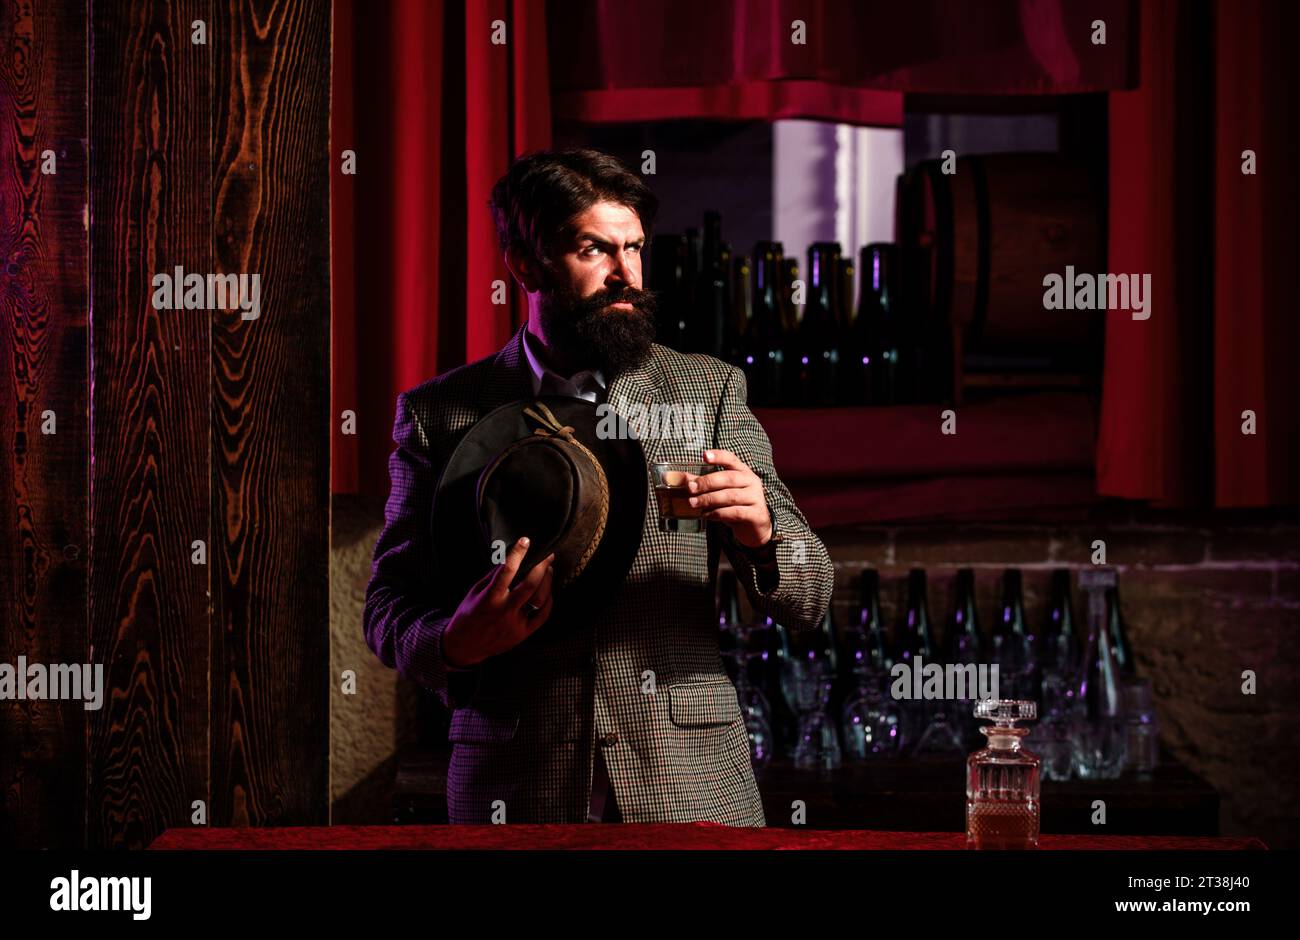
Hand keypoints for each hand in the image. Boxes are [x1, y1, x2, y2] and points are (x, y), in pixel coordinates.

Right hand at [443, 537, 555, 668]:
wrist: (465, 645)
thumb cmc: (468, 614)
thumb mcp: (475, 592)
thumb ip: (493, 577)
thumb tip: (511, 558)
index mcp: (489, 598)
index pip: (506, 571)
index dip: (517, 553)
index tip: (525, 540)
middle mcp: (504, 611)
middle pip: (530, 585)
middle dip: (542, 566)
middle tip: (548, 555)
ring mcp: (515, 624)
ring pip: (540, 599)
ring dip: (547, 581)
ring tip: (549, 570)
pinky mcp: (523, 634)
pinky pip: (542, 616)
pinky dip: (548, 601)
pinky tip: (548, 591)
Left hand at [687, 448, 772, 548]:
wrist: (755, 527)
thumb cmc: (734, 505)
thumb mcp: (720, 491)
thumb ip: (701, 483)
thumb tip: (676, 478)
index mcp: (743, 471)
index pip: (732, 459)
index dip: (719, 456)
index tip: (704, 456)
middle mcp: (751, 482)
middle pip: (729, 478)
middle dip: (707, 482)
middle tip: (690, 488)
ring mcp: (756, 498)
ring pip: (730, 496)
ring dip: (709, 499)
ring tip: (693, 503)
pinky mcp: (756, 514)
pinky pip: (735, 512)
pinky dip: (718, 513)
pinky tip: (706, 515)